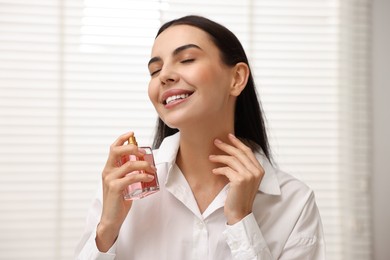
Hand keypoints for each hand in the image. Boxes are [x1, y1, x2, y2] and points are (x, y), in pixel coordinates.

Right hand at [97, 131, 155, 251]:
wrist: (111, 218)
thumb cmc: (119, 200)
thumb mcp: (123, 182)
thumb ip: (129, 173)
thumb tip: (143, 163)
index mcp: (109, 168)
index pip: (113, 148)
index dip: (122, 138)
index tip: (132, 133)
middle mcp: (107, 171)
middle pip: (117, 150)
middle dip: (133, 148)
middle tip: (144, 153)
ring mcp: (110, 179)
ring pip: (129, 164)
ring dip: (144, 165)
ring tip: (153, 169)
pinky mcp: (116, 188)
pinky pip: (132, 177)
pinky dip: (143, 176)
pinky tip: (150, 178)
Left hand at [209, 133, 264, 224]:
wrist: (240, 212)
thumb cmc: (240, 196)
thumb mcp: (246, 180)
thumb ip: (243, 167)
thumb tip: (231, 153)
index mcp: (260, 170)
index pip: (248, 151)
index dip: (238, 142)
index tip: (229, 136)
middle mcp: (256, 171)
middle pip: (239, 152)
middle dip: (226, 146)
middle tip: (216, 142)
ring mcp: (249, 175)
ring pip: (231, 159)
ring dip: (219, 157)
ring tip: (210, 157)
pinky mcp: (240, 180)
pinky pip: (226, 169)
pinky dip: (219, 169)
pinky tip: (214, 171)